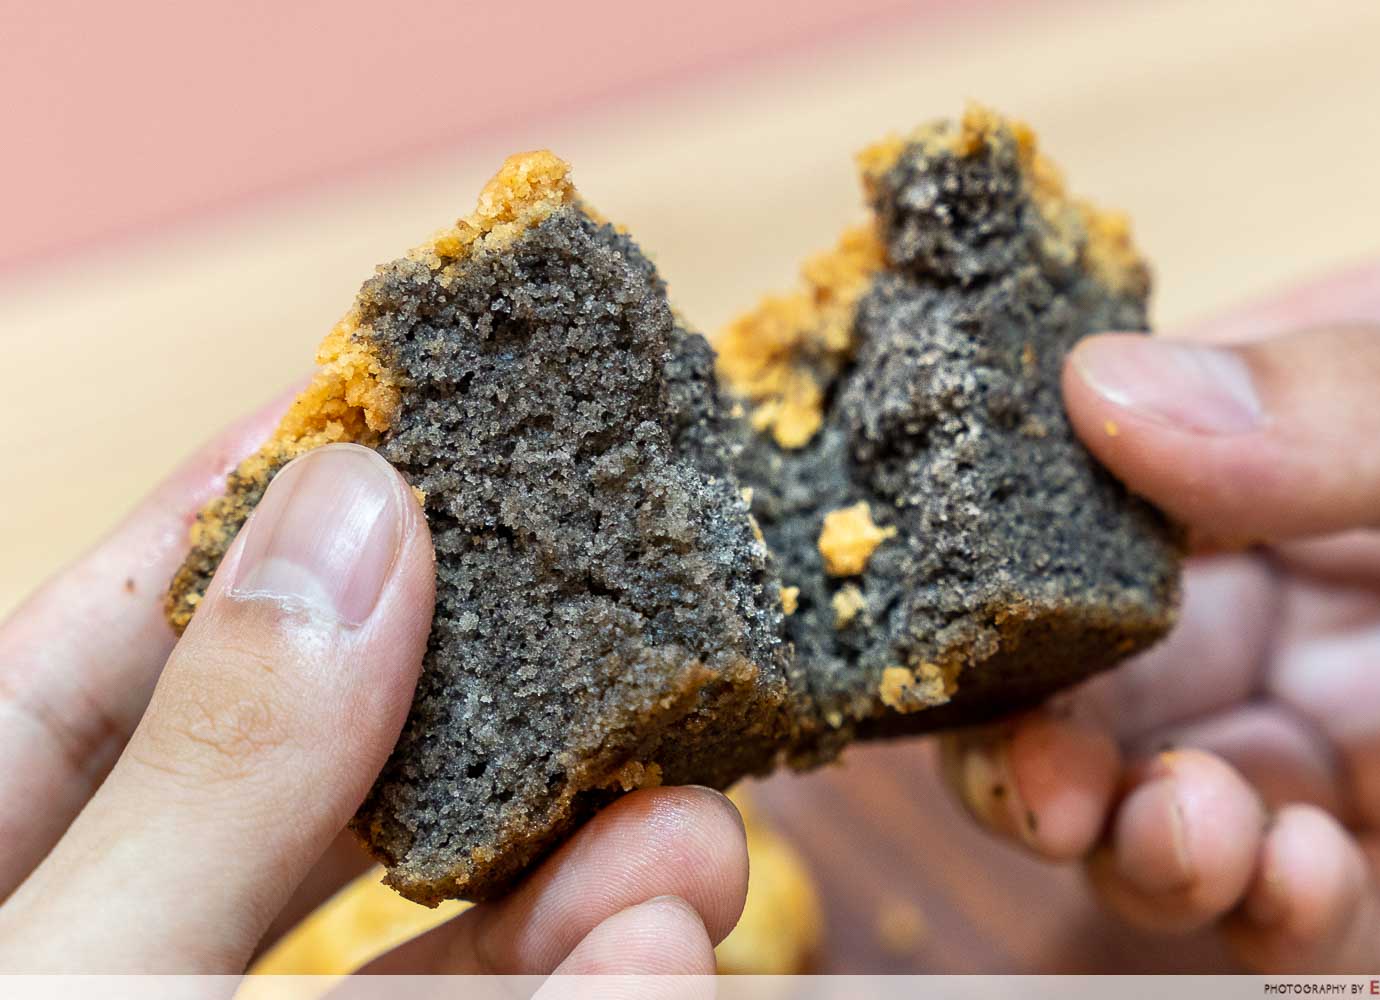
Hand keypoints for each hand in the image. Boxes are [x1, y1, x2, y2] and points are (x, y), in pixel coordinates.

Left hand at [0, 404, 745, 972]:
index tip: (390, 415)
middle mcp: (118, 934)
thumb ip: (206, 775)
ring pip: (424, 932)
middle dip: (487, 715)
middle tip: (619, 636)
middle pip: (312, 779)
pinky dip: (573, 996)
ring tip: (694, 845)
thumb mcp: (69, 978)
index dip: (250, 520)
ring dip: (578, 884)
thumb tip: (360, 512)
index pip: (103, 647)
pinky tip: (656, 957)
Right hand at [943, 252, 1379, 971]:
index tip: (967, 591)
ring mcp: (1365, 747)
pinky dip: (1248, 905)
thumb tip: (1099, 387)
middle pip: (1113, 659)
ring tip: (1183, 827)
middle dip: (1050, 722)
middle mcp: (1332, 590)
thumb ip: (1362, 405)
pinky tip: (1277, 870)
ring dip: (1134, 824)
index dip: (1032, 531)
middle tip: (1032, 769)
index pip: (1127, 467)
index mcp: (1345, 433)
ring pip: (1162, 792)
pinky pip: (1281, 908)